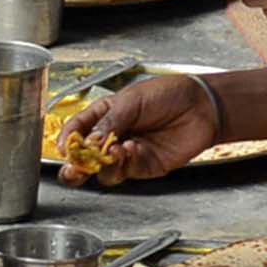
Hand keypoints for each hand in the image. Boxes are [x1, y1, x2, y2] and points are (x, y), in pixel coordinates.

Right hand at [67, 73, 222, 179]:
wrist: (200, 107)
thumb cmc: (167, 94)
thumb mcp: (131, 101)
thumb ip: (108, 123)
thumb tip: (88, 142)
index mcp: (104, 115)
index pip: (77, 130)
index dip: (68, 140)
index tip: (65, 147)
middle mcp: (113, 136)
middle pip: (85, 157)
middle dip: (76, 166)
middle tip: (74, 168)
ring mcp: (127, 153)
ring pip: (103, 170)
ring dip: (104, 164)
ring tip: (113, 150)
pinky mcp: (143, 166)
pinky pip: (125, 171)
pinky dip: (124, 164)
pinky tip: (131, 150)